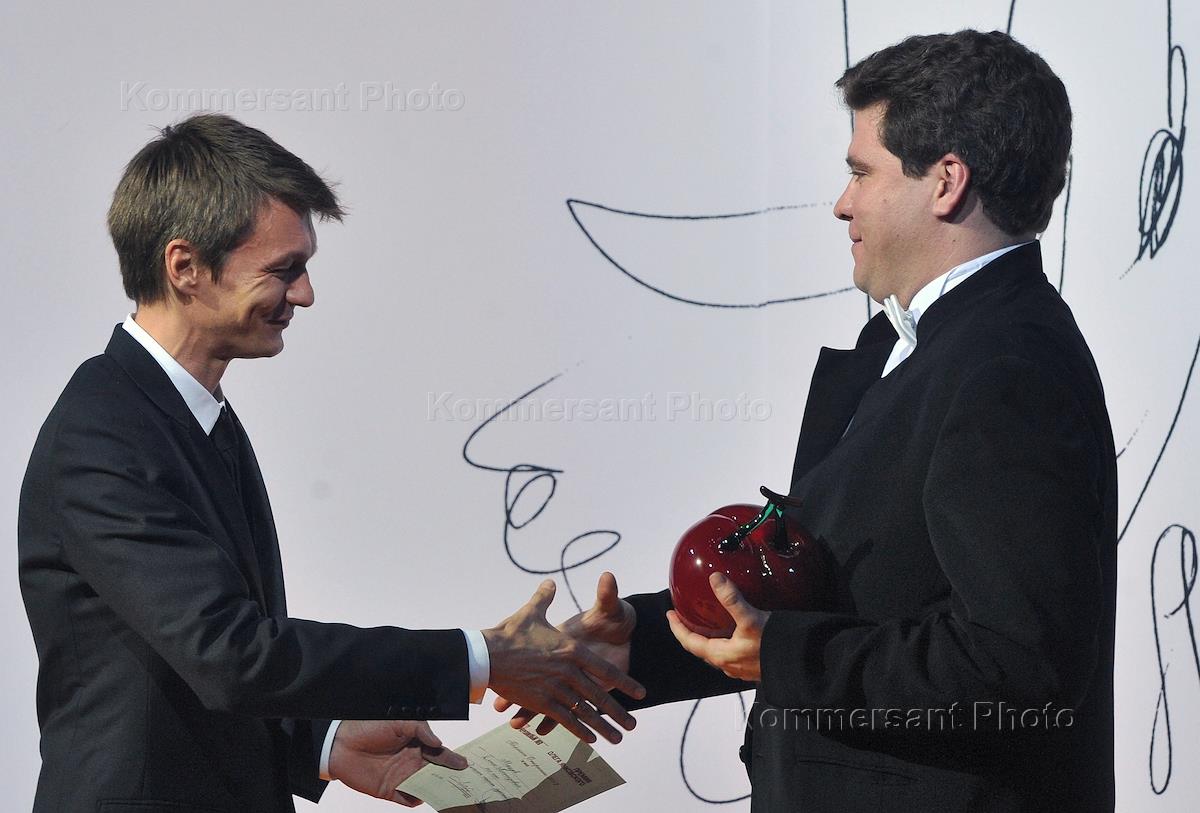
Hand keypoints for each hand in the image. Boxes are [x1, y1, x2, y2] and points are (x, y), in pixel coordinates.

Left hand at [328, 720, 467, 806]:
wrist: (341, 744)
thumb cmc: (369, 726)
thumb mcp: (399, 720)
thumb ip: (421, 729)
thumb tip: (438, 743)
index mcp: (416, 744)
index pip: (439, 753)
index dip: (452, 758)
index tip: (465, 763)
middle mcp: (412, 762)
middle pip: (436, 772)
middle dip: (450, 777)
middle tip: (465, 782)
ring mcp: (402, 777)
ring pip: (425, 786)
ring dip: (436, 789)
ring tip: (449, 792)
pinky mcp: (390, 791)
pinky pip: (407, 799)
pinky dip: (416, 799)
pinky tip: (424, 797)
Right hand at [483, 579, 645, 744]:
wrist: (486, 654)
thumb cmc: (510, 632)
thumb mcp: (532, 612)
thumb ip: (545, 598)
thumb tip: (550, 583)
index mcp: (571, 649)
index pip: (605, 670)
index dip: (625, 682)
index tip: (640, 694)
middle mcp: (568, 671)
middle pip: (599, 695)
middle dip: (618, 712)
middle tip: (633, 725)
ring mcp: (555, 689)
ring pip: (584, 712)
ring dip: (602, 726)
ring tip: (618, 739)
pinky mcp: (540, 702)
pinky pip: (564, 719)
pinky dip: (578, 730)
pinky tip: (590, 739)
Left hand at [667, 572, 767, 681]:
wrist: (800, 664)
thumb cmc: (773, 645)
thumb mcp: (750, 618)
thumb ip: (731, 598)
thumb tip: (714, 578)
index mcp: (721, 655)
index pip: (689, 642)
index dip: (677, 628)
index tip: (669, 614)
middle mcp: (727, 665)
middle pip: (701, 649)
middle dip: (690, 633)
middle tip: (684, 617)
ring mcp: (740, 668)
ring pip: (715, 653)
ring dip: (707, 639)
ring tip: (706, 623)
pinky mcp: (752, 666)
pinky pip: (730, 653)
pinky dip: (723, 641)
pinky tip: (733, 632)